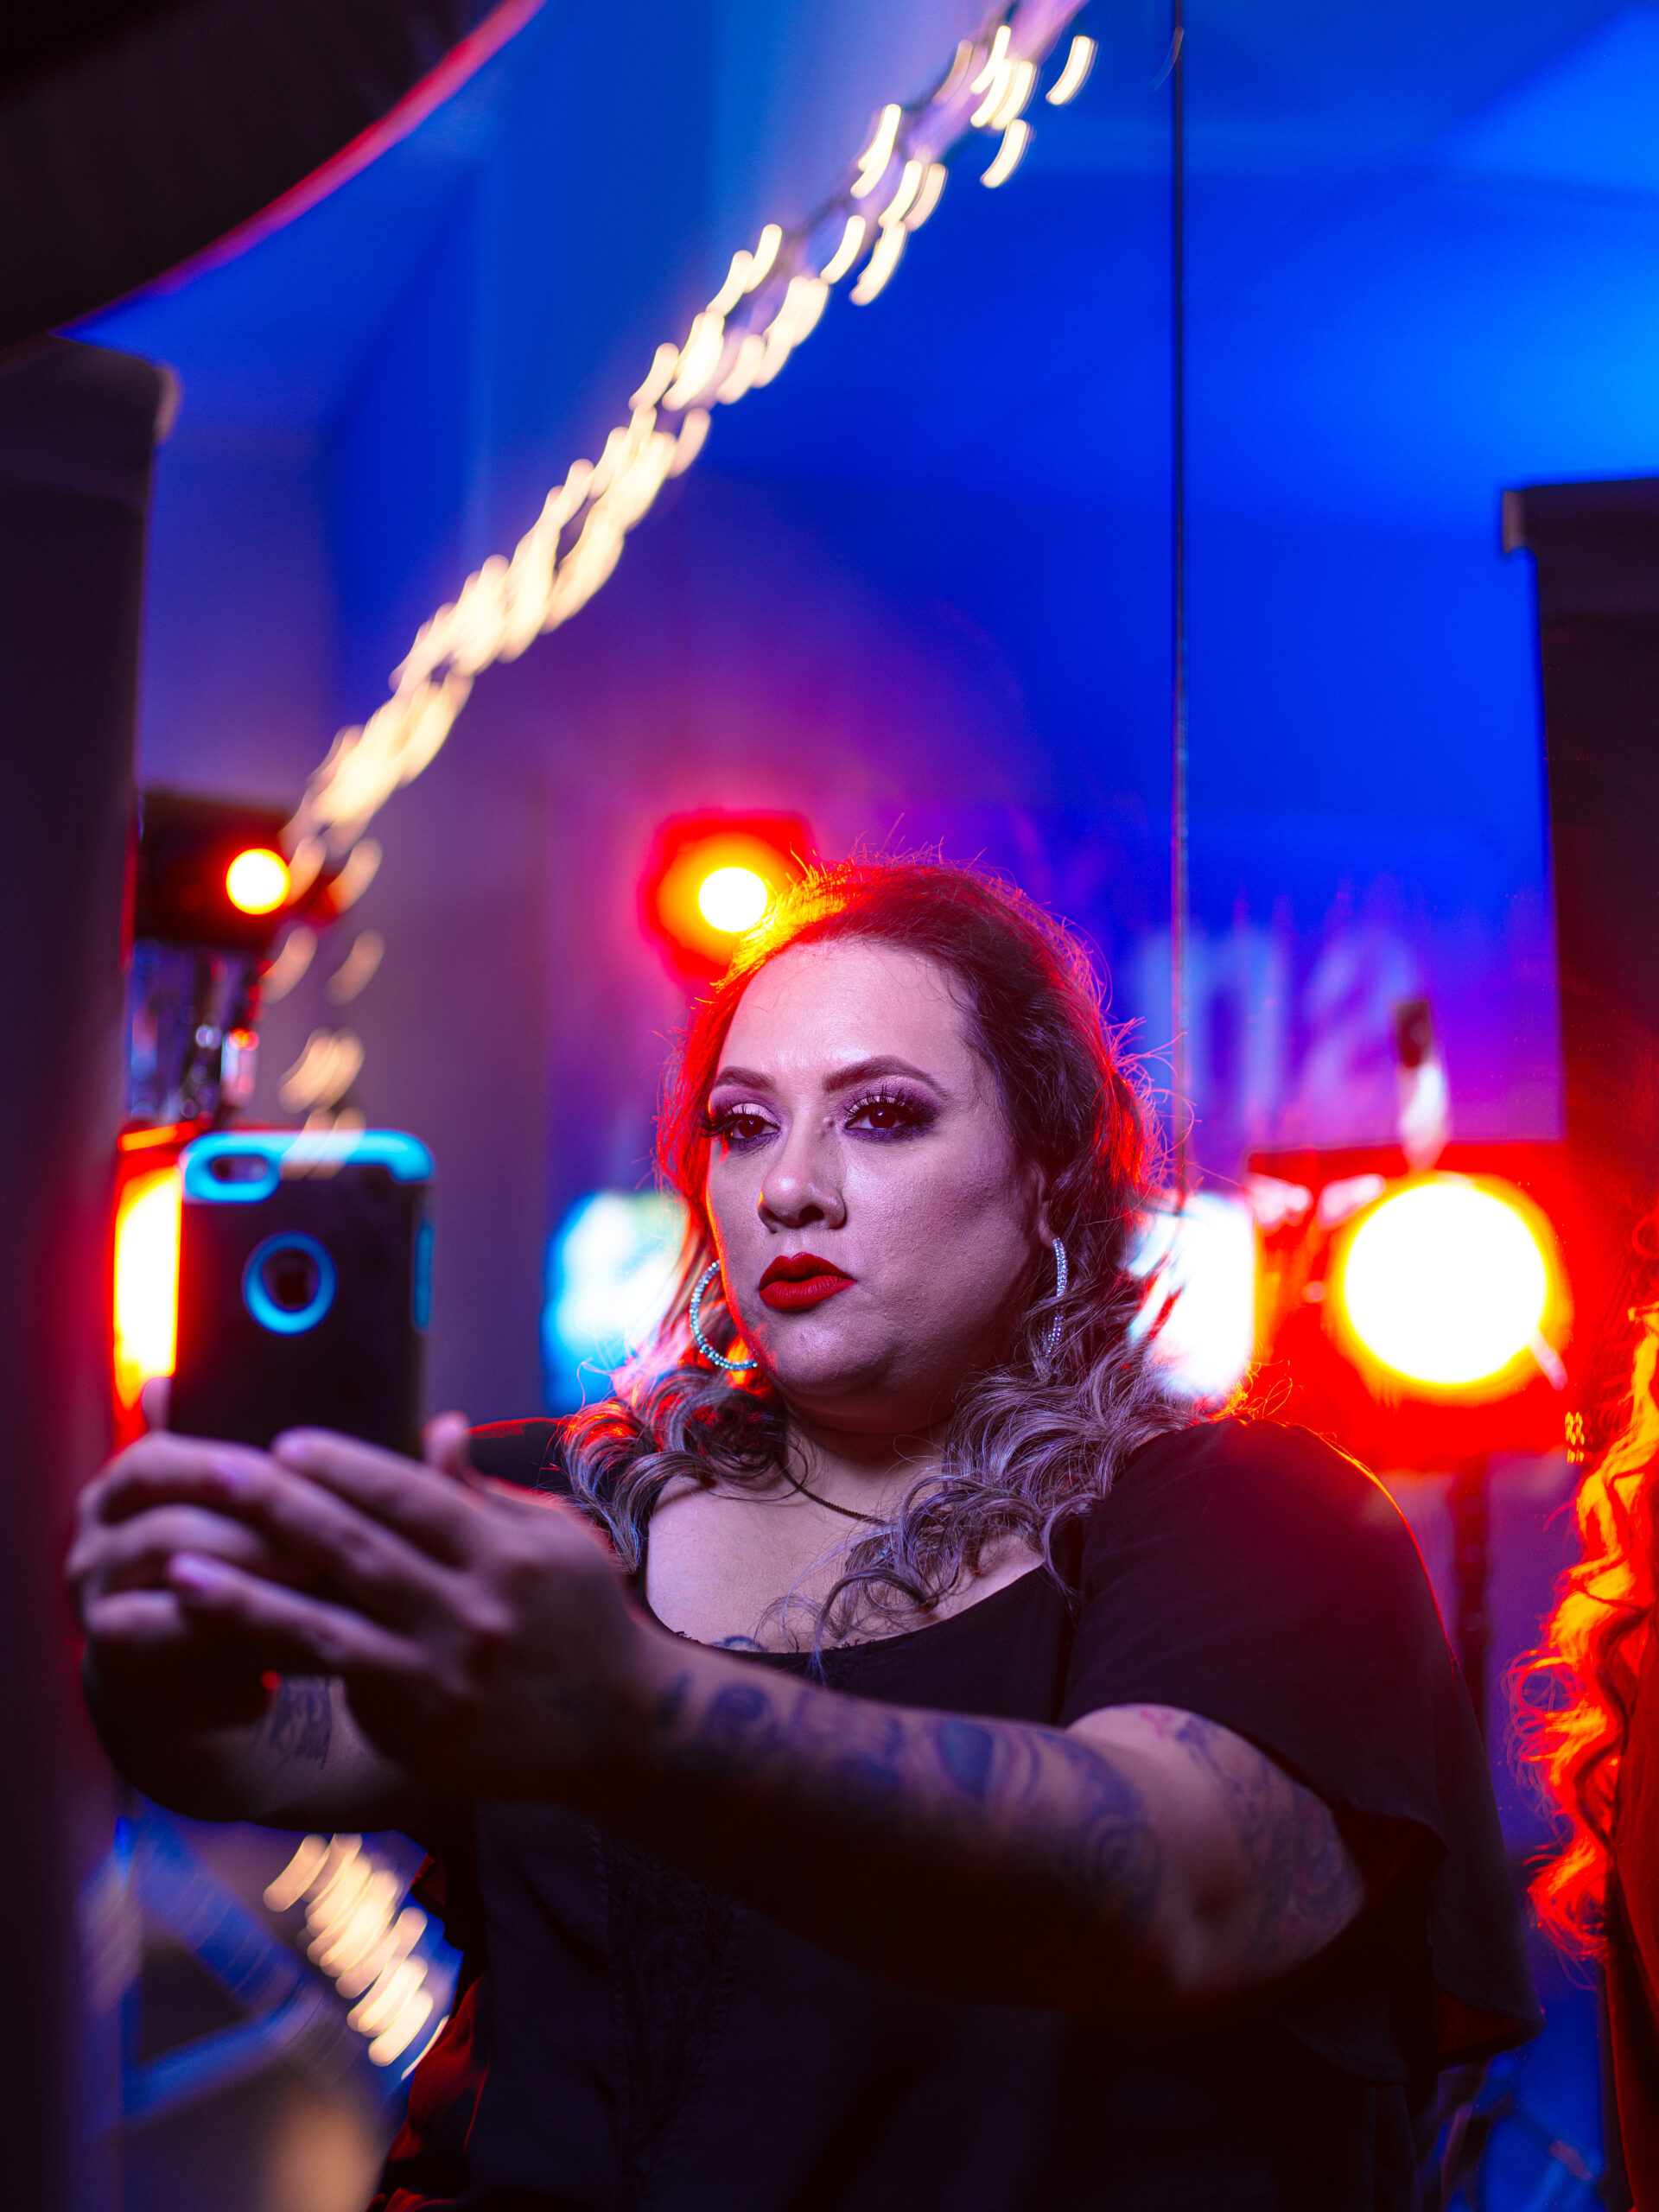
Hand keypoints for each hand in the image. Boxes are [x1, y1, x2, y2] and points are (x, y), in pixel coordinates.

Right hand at [68, 1422, 315, 1730]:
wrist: (195, 1669)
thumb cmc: (241, 1568)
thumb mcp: (258, 1512)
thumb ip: (292, 1468)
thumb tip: (413, 1425)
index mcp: (134, 1478)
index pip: (161, 1456)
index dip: (226, 1464)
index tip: (295, 1467)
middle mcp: (101, 1531)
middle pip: (169, 1521)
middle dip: (256, 1527)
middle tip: (329, 1533)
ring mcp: (99, 1593)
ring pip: (180, 1576)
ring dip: (260, 1577)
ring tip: (329, 1579)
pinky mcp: (116, 1653)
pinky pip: (179, 1639)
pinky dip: (247, 1632)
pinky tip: (307, 1634)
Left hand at [157, 1422, 664, 1801]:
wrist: (623, 1730)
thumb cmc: (582, 1619)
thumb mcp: (551, 1542)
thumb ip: (481, 1494)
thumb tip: (436, 1430)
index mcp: (507, 1551)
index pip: (410, 1496)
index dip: (345, 1468)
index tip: (287, 1444)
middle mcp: (473, 1610)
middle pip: (359, 1548)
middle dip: (280, 1508)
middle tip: (216, 1474)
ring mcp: (442, 1673)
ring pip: (328, 1623)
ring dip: (246, 1593)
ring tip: (180, 1567)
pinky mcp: (418, 1724)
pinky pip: (338, 1677)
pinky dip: (279, 1650)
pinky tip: (227, 1632)